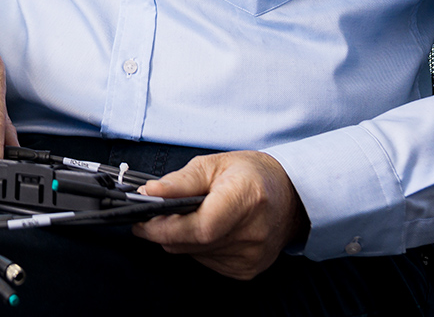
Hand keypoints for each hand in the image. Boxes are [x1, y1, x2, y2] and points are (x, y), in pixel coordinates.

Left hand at [130, 151, 309, 279]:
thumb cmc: (252, 176)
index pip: (200, 227)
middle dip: (165, 231)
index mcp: (246, 198)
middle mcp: (253, 231)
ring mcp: (252, 255)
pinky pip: (207, 262)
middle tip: (152, 216)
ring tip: (184, 217)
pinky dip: (197, 247)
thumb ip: (180, 181)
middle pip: (193, 243)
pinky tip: (205, 230)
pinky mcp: (248, 269)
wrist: (290, 197)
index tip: (143, 220)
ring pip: (195, 254)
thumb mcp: (213, 164)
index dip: (166, 227)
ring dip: (180, 239)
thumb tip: (150, 192)